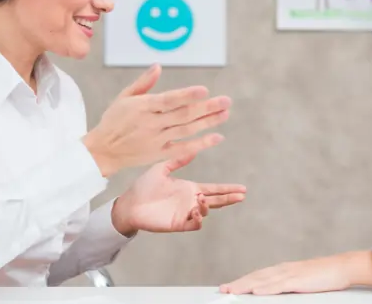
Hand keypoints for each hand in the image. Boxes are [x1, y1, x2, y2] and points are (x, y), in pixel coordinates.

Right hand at [83, 64, 231, 175]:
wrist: (102, 151)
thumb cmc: (114, 121)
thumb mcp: (123, 98)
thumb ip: (143, 83)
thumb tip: (158, 66)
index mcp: (142, 107)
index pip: (169, 100)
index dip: (187, 95)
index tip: (204, 90)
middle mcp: (151, 124)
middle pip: (183, 115)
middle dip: (207, 108)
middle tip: (226, 101)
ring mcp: (156, 140)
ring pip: (186, 130)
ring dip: (208, 122)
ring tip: (225, 114)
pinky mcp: (158, 154)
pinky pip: (183, 149)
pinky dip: (200, 144)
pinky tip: (216, 137)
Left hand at [111, 150, 245, 235]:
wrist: (129, 203)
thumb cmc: (144, 186)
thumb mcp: (162, 168)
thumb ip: (178, 159)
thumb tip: (194, 148)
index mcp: (189, 188)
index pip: (213, 188)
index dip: (227, 188)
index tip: (242, 188)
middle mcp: (190, 200)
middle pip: (215, 200)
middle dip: (229, 198)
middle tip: (242, 196)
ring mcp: (184, 213)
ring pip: (205, 212)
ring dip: (208, 206)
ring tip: (202, 200)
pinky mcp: (177, 224)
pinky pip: (193, 224)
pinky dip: (198, 220)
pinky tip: (196, 211)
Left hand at [219, 251, 371, 295]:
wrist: (342, 267)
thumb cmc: (324, 276)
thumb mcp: (302, 281)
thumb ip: (288, 286)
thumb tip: (274, 293)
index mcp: (283, 270)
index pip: (258, 276)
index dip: (242, 281)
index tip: (229, 286)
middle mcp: (283, 269)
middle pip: (256, 277)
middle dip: (238, 283)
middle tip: (223, 289)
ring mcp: (291, 274)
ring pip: (263, 280)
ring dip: (246, 285)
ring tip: (232, 291)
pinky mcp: (299, 280)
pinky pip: (280, 285)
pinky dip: (266, 288)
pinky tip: (256, 292)